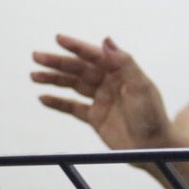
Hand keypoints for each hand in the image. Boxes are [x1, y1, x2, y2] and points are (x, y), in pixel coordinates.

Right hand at [30, 34, 174, 150]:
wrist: (155, 149)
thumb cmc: (153, 116)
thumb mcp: (141, 86)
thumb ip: (123, 62)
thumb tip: (105, 39)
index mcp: (121, 72)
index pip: (94, 55)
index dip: (76, 47)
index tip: (58, 39)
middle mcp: (109, 82)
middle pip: (78, 69)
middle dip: (57, 62)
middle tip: (36, 57)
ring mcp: (101, 100)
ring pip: (72, 85)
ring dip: (53, 79)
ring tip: (34, 75)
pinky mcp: (95, 118)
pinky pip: (72, 107)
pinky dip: (57, 102)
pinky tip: (43, 98)